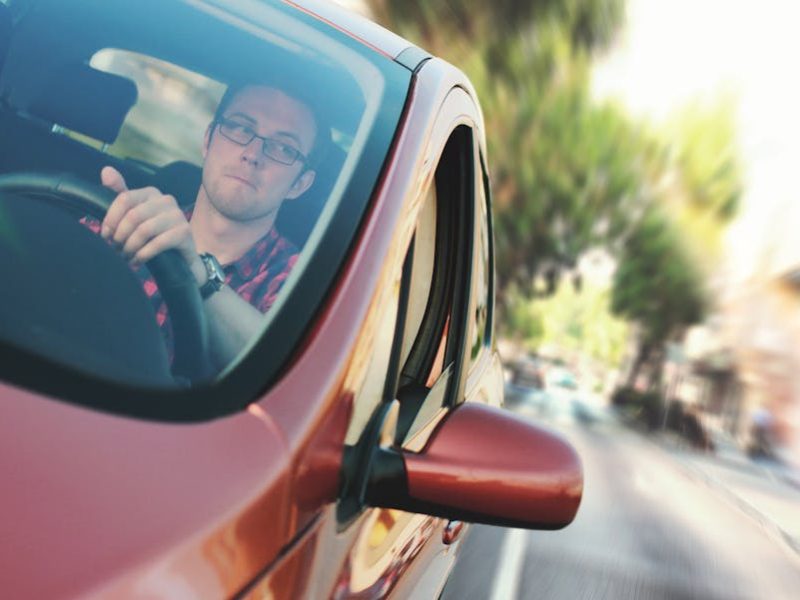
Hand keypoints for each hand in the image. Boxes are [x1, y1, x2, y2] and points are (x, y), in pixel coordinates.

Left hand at [100, 166, 204, 281]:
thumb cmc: (154, 236)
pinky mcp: (185, 232)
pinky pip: (158, 243)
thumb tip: (105, 171)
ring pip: (144, 230)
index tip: (106, 236)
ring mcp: (178, 215)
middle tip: (116, 250)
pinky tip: (137, 261)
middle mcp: (166, 200)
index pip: (124, 199)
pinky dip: (143, 255)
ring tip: (125, 257)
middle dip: (120, 236)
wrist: (181, 258)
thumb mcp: (135, 217)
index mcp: (151, 193)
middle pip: (133, 216)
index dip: (111, 219)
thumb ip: (120, 195)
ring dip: (130, 247)